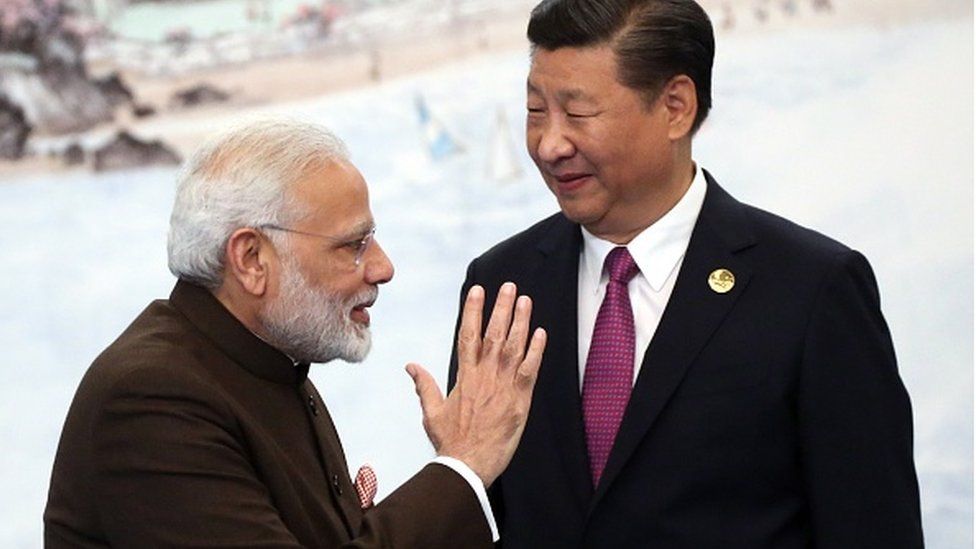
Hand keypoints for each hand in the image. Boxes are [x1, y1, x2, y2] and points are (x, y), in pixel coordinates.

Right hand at [406, 282, 546, 486]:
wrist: (467, 466)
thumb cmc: (450, 442)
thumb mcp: (431, 411)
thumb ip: (424, 385)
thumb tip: (411, 366)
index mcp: (464, 377)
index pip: (467, 335)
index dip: (473, 311)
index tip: (478, 291)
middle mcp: (484, 376)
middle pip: (494, 334)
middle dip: (501, 308)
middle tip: (509, 287)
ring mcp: (503, 387)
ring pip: (514, 347)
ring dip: (521, 322)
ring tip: (525, 301)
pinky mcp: (519, 400)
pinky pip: (529, 370)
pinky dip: (536, 351)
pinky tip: (541, 333)